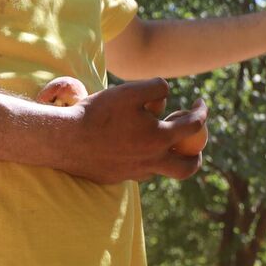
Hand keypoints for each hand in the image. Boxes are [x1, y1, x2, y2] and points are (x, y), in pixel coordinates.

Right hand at [47, 76, 208, 184]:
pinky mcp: (116, 178)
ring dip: (165, 156)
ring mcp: (133, 173)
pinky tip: (129, 145)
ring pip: (160, 170)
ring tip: (155, 137)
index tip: (199, 103)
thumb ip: (157, 88)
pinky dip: (142, 159)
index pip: (194, 126)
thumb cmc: (98, 112)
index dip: (202, 111)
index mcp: (160, 138)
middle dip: (196, 155)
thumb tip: (167, 93)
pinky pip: (137, 171)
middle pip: (187, 167)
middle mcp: (151, 161)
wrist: (64, 139)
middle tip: (193, 142)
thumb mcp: (130, 91)